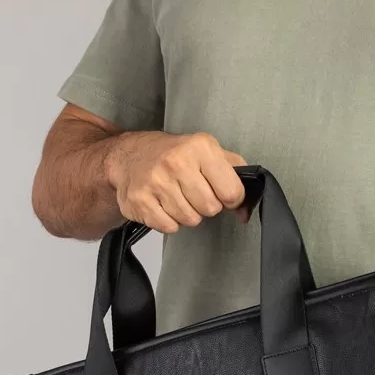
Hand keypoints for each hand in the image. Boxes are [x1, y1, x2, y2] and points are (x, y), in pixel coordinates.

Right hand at [105, 131, 248, 233]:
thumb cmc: (173, 155)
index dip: (230, 198)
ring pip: (191, 220)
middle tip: (192, 192)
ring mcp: (156, 182)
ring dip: (186, 213)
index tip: (220, 192)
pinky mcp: (140, 201)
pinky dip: (169, 220)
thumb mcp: (208, 152)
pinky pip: (170, 227)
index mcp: (200, 147)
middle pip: (211, 209)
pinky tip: (162, 203)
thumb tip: (246, 210)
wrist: (128, 156)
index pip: (232, 192)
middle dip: (205, 205)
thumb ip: (235, 176)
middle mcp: (177, 162)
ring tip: (175, 195)